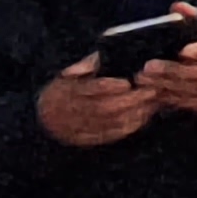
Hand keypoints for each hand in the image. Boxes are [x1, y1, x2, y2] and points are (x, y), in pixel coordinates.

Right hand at [37, 55, 157, 147]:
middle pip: (102, 108)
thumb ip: (85, 65)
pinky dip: (127, 127)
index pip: (88, 90)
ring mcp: (76, 128)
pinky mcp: (84, 140)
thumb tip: (99, 58)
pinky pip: (108, 136)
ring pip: (108, 123)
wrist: (44, 115)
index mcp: (65, 91)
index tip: (128, 82)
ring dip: (133, 113)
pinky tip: (143, 117)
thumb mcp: (69, 73)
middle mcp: (69, 112)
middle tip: (151, 91)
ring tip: (152, 103)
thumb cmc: (65, 87)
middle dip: (129, 100)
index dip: (109, 87)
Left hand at [141, 16, 196, 116]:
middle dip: (173, 70)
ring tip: (145, 80)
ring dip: (167, 86)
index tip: (183, 50)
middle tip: (149, 67)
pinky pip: (191, 103)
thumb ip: (196, 20)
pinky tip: (155, 92)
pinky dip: (171, 98)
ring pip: (193, 90)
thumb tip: (177, 7)